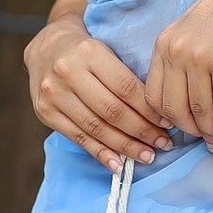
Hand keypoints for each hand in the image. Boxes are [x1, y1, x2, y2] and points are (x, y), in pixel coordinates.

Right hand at [26, 18, 170, 168]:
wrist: (46, 48)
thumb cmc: (86, 52)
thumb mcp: (107, 51)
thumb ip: (127, 77)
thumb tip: (158, 113)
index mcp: (90, 52)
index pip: (126, 88)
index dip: (149, 110)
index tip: (167, 124)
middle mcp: (69, 72)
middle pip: (112, 111)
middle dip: (141, 131)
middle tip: (162, 144)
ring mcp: (54, 94)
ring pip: (96, 128)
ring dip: (125, 146)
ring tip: (146, 155)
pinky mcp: (45, 112)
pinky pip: (78, 138)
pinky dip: (100, 153)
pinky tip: (118, 164)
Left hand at [145, 0, 212, 149]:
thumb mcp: (189, 32)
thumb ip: (179, 59)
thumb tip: (181, 100)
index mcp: (163, 44)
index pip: (152, 94)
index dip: (164, 117)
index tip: (176, 127)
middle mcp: (175, 51)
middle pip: (172, 107)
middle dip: (186, 129)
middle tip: (199, 138)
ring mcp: (198, 58)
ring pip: (197, 109)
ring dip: (207, 131)